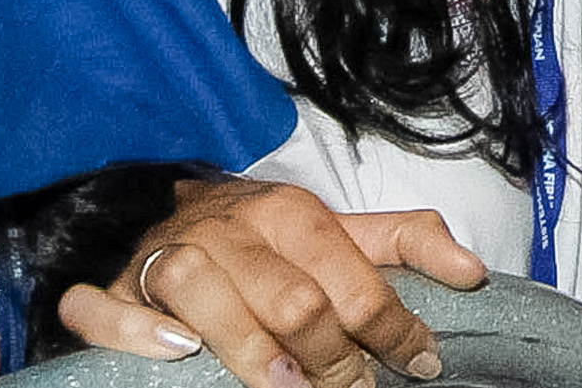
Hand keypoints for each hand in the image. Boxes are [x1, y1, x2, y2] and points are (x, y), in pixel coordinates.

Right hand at [59, 177, 485, 387]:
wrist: (166, 212)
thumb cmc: (266, 240)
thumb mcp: (338, 233)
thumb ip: (403, 244)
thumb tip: (474, 272)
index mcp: (288, 210)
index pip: (348, 272)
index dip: (392, 326)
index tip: (420, 363)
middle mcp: (228, 228)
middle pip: (290, 298)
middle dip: (330, 356)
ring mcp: (165, 256)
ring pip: (203, 294)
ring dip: (248, 350)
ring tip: (286, 386)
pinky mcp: (112, 288)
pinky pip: (108, 309)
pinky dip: (136, 332)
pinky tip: (175, 352)